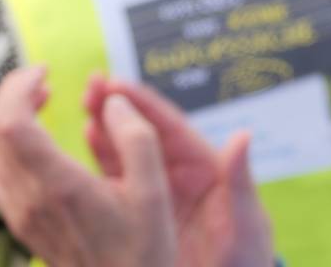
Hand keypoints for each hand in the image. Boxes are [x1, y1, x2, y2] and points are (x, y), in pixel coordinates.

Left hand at [0, 68, 272, 266]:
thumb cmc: (143, 253)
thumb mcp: (154, 192)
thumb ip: (136, 137)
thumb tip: (112, 100)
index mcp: (58, 186)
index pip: (8, 121)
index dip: (17, 86)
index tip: (45, 71)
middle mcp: (30, 201)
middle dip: (17, 96)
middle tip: (46, 82)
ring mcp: (21, 216)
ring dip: (14, 121)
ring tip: (43, 106)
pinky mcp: (22, 227)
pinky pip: (0, 175)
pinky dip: (12, 148)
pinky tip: (39, 146)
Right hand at [85, 77, 273, 266]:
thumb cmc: (246, 264)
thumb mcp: (247, 227)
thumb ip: (240, 183)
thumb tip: (243, 136)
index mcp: (207, 169)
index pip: (172, 128)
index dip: (143, 103)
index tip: (116, 83)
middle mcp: (180, 174)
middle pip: (145, 131)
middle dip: (119, 105)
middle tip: (91, 84)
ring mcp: (159, 191)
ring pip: (129, 149)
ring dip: (106, 123)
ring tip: (83, 100)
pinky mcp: (143, 211)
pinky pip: (119, 177)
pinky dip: (102, 155)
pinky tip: (85, 134)